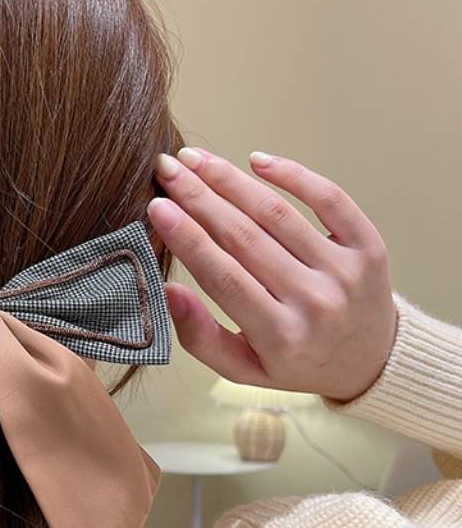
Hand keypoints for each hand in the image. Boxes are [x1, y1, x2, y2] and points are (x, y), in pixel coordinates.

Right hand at [147, 148, 397, 402]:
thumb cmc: (294, 362)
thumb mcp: (241, 368)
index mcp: (279, 336)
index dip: (187, 238)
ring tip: (197, 159)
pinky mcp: (368, 247)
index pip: (223, 277)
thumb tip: (169, 290)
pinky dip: (294, 174)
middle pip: (245, 237)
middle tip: (167, 168)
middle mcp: (314, 302)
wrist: (370, 362)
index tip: (157, 207)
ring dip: (232, 180)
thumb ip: (200, 337)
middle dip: (199, 197)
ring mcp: (344, 271)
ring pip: (278, 214)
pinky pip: (330, 199)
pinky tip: (257, 161)